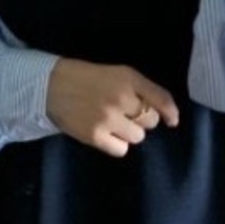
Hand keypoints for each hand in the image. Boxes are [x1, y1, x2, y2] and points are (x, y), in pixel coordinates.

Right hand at [46, 59, 180, 157]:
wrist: (51, 86)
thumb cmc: (87, 79)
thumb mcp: (117, 74)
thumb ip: (140, 89)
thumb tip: (165, 115)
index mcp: (128, 78)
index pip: (161, 98)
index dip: (170, 112)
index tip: (172, 121)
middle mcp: (121, 98)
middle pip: (150, 121)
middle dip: (142, 120)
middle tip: (126, 115)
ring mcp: (108, 118)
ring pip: (137, 137)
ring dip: (129, 133)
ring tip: (114, 124)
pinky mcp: (95, 136)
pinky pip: (121, 149)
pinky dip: (117, 144)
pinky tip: (106, 134)